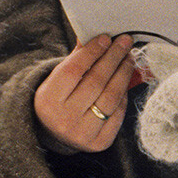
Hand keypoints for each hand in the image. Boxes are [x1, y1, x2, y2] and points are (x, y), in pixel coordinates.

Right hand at [34, 34, 135, 152]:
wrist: (54, 134)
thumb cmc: (58, 100)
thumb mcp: (57, 79)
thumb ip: (76, 59)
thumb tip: (95, 34)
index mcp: (48, 100)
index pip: (74, 70)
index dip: (92, 52)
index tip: (106, 38)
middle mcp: (64, 119)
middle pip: (96, 82)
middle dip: (113, 58)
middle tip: (125, 43)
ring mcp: (83, 133)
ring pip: (111, 97)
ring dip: (123, 74)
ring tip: (129, 59)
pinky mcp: (100, 142)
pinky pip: (118, 113)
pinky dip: (123, 94)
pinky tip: (125, 81)